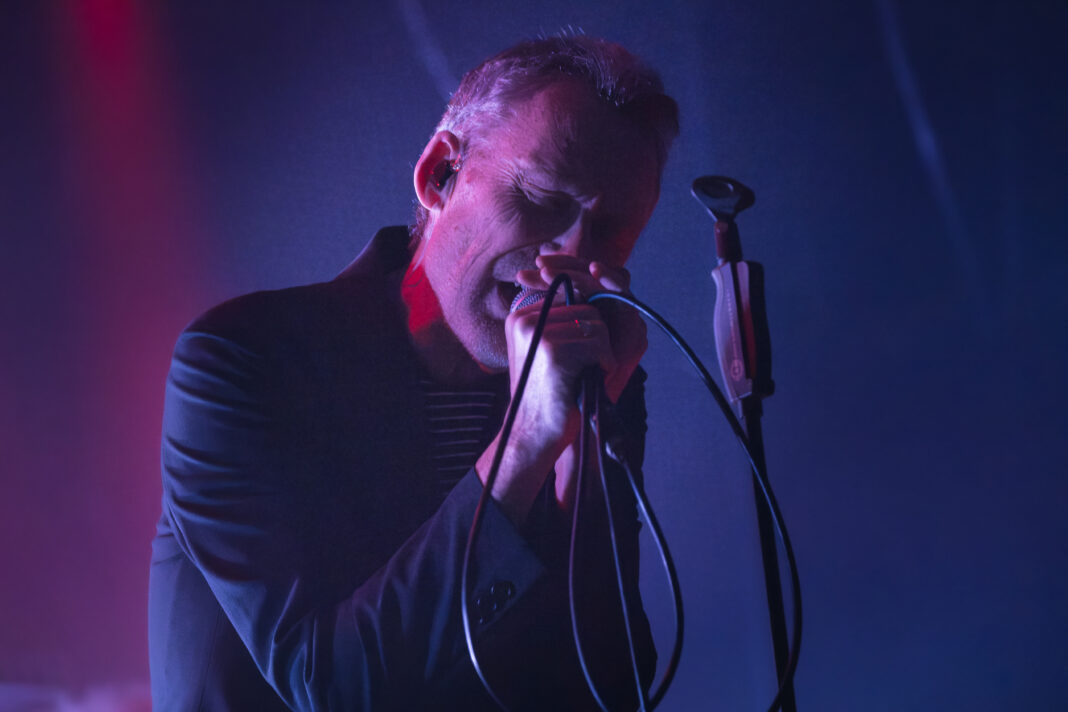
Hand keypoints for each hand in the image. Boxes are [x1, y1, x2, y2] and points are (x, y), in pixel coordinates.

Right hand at [476, 256, 646, 522]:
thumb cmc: (553, 394)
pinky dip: (603, 362)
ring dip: (601, 351)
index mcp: (521, 314)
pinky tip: (589, 380)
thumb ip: (570, 319)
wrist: (533, 435)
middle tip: (587, 367)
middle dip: (598, 339)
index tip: (584, 348)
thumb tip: (604, 281)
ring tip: (585, 374)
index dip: (590, 320)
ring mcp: (535, 330)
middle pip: (586, 307)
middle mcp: (523, 317)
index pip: (571, 292)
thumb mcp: (557, 349)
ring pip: (595, 322)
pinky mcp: (551, 348)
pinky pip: (597, 341)